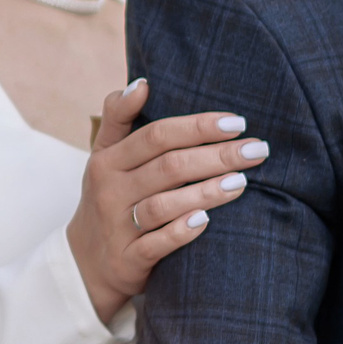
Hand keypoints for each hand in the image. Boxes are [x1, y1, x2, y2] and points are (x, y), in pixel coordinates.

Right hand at [66, 79, 265, 324]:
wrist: (85, 261)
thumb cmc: (109, 196)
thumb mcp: (104, 155)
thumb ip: (119, 116)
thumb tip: (143, 82)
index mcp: (108, 160)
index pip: (157, 135)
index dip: (198, 127)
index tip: (238, 122)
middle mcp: (110, 190)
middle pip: (168, 167)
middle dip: (216, 156)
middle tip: (257, 150)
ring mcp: (117, 227)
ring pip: (163, 205)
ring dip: (205, 192)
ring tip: (242, 182)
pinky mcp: (126, 260)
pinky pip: (155, 245)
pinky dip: (181, 232)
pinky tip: (207, 221)